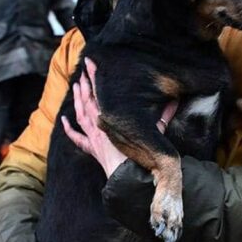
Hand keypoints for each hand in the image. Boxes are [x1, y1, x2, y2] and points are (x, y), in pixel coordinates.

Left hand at [61, 58, 177, 177]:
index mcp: (112, 119)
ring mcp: (95, 138)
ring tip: (76, 84)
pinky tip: (65, 120)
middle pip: (89, 100)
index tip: (92, 62)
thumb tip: (175, 101)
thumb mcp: (155, 133)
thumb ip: (164, 117)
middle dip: (86, 83)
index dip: (96, 76)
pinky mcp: (93, 149)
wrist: (130, 179)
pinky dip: (70, 129)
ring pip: (81, 114)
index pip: (101, 93)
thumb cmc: (141, 157)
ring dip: (78, 99)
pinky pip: (78, 138)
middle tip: (84, 68)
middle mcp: (100, 126)